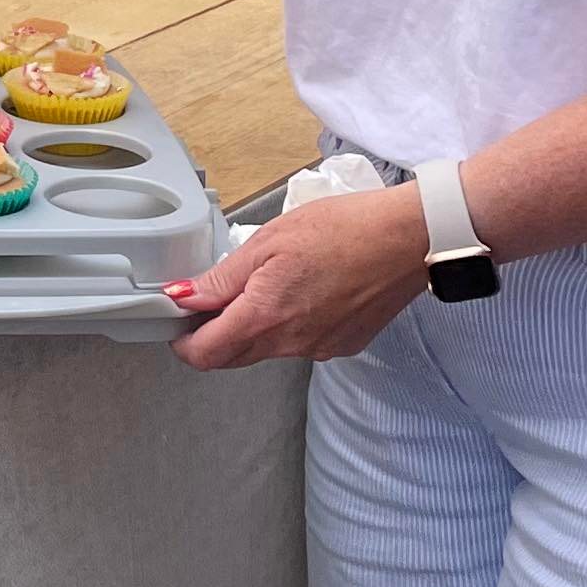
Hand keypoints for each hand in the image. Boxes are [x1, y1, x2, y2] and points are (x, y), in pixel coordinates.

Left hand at [164, 186, 429, 369]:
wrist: (408, 240)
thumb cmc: (343, 230)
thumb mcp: (268, 242)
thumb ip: (222, 278)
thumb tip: (182, 297)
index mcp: (265, 318)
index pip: (205, 355)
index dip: (183, 341)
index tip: (178, 320)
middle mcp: (290, 344)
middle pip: (233, 357)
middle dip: (213, 335)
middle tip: (212, 299)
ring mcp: (319, 349)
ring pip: (267, 350)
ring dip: (253, 327)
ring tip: (266, 283)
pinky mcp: (343, 345)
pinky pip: (301, 344)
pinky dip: (289, 325)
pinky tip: (303, 290)